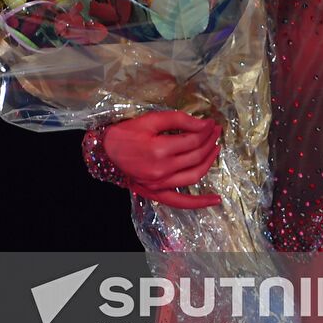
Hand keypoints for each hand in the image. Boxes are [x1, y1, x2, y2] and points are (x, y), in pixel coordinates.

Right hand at [104, 110, 222, 209]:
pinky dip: (199, 202)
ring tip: (216, 148)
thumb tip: (203, 124)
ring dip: (209, 162)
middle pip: (196, 156)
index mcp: (159, 149)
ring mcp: (160, 185)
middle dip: (210, 141)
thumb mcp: (151, 119)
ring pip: (194, 176)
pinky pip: (181, 202)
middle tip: (216, 130)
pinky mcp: (157, 193)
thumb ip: (178, 119)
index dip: (206, 130)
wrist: (105, 151)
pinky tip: (216, 199)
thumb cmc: (127, 132)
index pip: (193, 140)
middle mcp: (162, 170)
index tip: (211, 122)